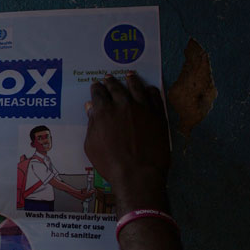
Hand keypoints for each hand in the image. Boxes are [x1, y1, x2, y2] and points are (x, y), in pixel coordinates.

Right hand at [84, 73, 169, 209]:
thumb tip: (91, 108)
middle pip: (116, 87)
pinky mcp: (157, 115)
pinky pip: (154, 96)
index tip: (96, 86)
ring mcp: (143, 108)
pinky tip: (148, 89)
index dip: (96, 89)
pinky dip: (150, 90)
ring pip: (136, 87)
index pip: (98, 93)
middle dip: (110, 82)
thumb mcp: (92, 146)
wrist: (138, 174)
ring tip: (129, 75)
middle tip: (109, 78)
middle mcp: (123, 105)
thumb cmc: (111, 164)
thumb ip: (92, 124)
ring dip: (131, 80)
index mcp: (104, 111)